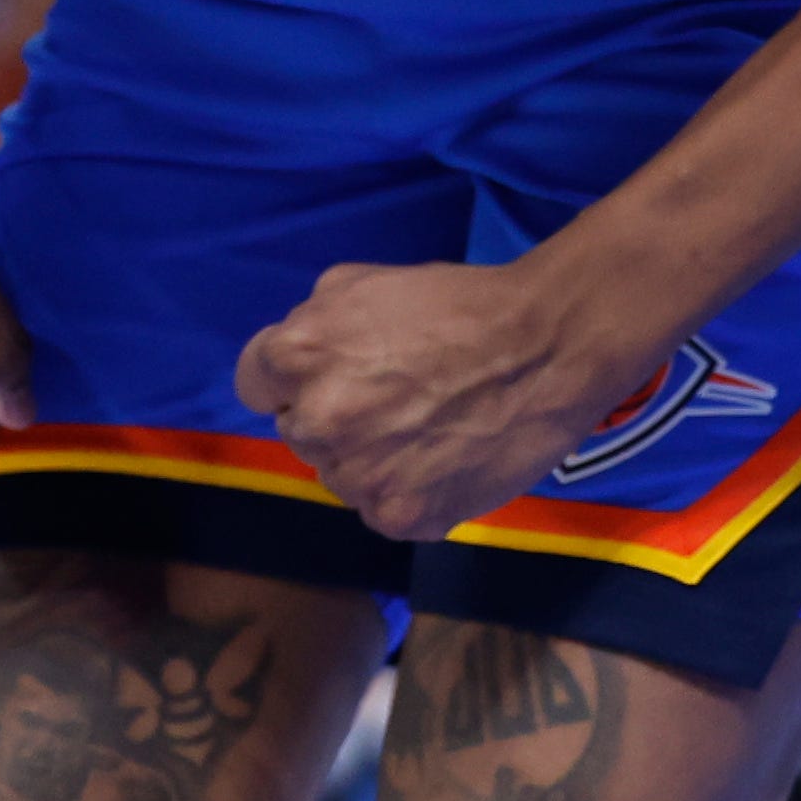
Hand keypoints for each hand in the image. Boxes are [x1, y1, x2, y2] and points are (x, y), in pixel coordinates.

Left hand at [236, 256, 634, 541]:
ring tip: (427, 427)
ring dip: (368, 458)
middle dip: (333, 415)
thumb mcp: (361, 283)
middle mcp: (316, 423)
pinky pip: (383, 509)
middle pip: (299, 432)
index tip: (334, 373)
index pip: (255, 385)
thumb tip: (290, 362)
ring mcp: (357, 478)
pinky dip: (408, 491)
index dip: (296, 376)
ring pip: (340, 475)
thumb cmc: (455, 305)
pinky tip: (444, 458)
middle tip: (394, 397)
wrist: (545, 350)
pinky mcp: (400, 517)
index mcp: (295, 358)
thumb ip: (310, 323)